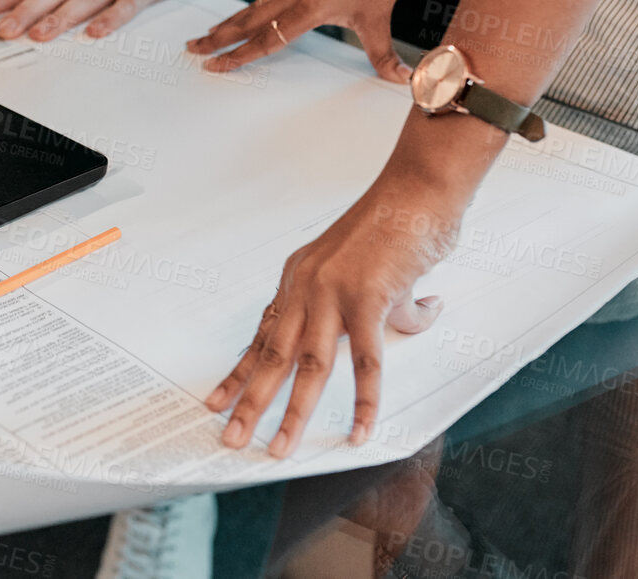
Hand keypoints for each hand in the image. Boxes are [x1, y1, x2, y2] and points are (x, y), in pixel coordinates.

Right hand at [187, 0, 411, 80]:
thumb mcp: (380, 17)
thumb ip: (383, 53)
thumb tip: (402, 80)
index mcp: (309, 8)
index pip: (266, 40)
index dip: (238, 56)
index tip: (215, 66)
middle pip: (247, 20)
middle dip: (217, 37)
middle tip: (192, 48)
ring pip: (255, 4)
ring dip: (232, 20)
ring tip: (211, 32)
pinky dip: (256, 4)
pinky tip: (255, 9)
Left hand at [206, 169, 458, 457]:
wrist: (419, 189)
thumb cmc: (398, 223)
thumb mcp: (370, 268)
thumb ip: (381, 305)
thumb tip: (409, 320)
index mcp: (300, 277)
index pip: (263, 334)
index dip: (240, 371)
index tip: (218, 400)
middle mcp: (307, 285)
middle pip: (272, 355)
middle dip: (249, 402)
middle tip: (230, 437)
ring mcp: (334, 292)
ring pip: (309, 366)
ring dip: (293, 412)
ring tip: (281, 448)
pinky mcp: (369, 298)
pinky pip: (366, 361)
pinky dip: (364, 400)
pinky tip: (359, 429)